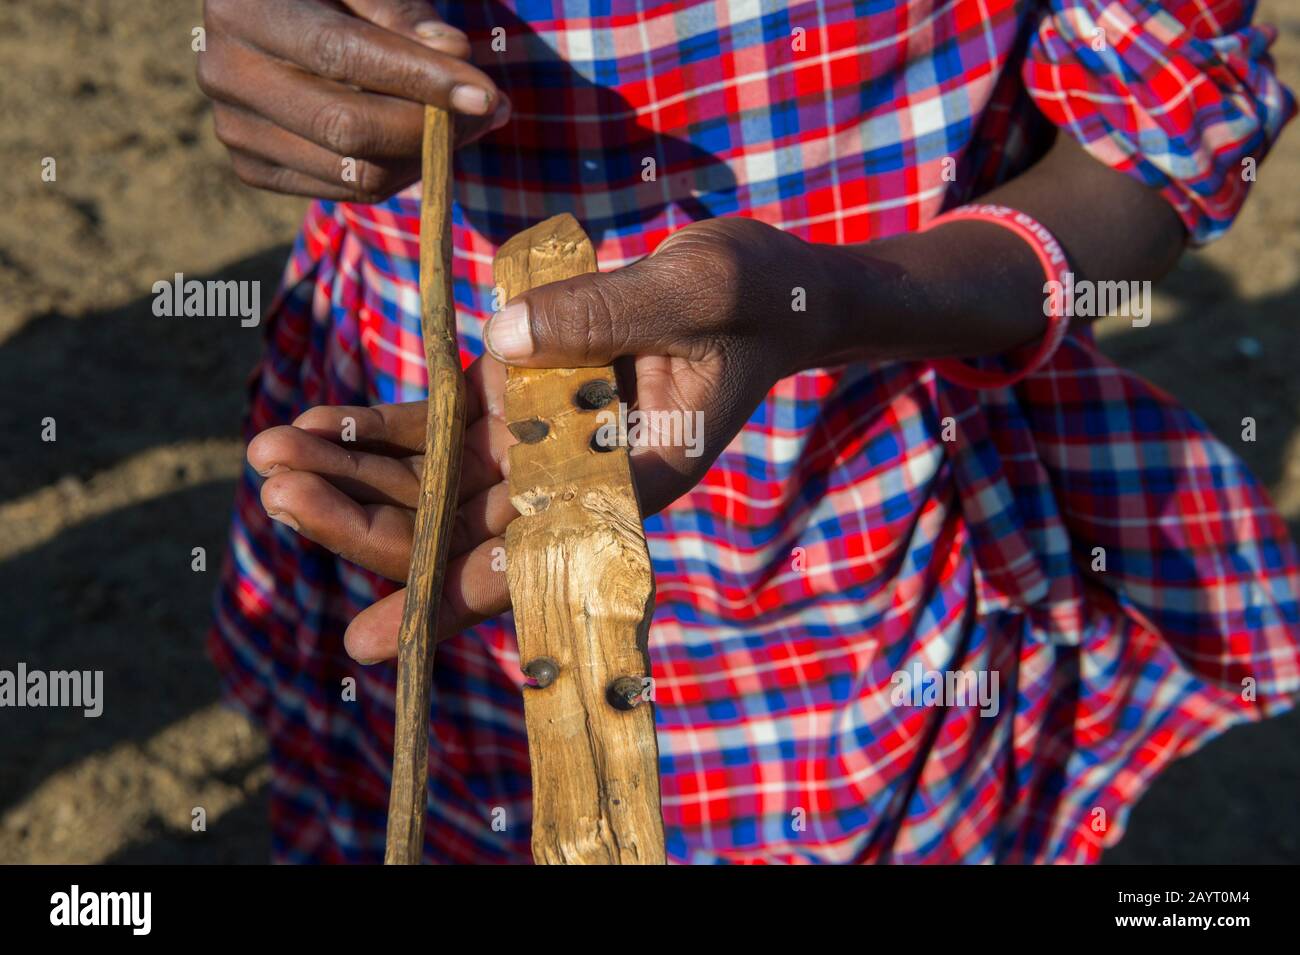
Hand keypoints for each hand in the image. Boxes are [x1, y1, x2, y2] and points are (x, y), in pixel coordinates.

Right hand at [197, 0, 508, 201]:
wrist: (275, 11)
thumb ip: (403, 10)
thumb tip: (452, 51)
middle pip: (346, 128)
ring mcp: (232, 128)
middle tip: (489, 110)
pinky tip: (417, 142)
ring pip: (353, 172)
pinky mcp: (252, 166)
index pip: (342, 54)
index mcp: (243, 7)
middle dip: (429, 127)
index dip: (419, 78)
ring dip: (423, 155)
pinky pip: (344, 192)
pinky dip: (396, 173)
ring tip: (461, 121)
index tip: (485, 92)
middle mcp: (225, 72)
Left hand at [248, 217, 826, 660]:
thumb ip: (606, 315)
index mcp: (630, 484)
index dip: (453, 599)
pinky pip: (441, 427)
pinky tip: (315, 422)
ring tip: (267, 455)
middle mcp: (576, 481)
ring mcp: (541, 443)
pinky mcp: (519, 401)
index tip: (378, 644)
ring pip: (436, 484)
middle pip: (460, 529)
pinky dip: (380, 428)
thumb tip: (499, 338)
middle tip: (278, 495)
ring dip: (354, 476)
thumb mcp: (694, 294)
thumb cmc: (753, 301)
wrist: (765, 291)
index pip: (534, 557)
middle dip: (368, 522)